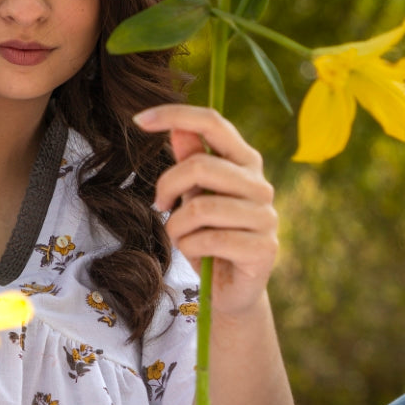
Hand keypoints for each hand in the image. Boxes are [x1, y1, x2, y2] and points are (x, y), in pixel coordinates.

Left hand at [134, 104, 278, 316]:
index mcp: (245, 163)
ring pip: (201, 207)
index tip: (138, 119)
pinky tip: (195, 253)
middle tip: (158, 204)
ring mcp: (266, 217)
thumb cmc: (209, 238)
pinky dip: (190, 247)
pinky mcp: (263, 248)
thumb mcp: (194, 197)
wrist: (229, 290)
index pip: (213, 122)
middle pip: (201, 165)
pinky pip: (211, 239)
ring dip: (176, 226)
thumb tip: (178, 128)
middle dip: (167, 185)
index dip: (175, 115)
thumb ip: (190, 163)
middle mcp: (261, 185)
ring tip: (179, 236)